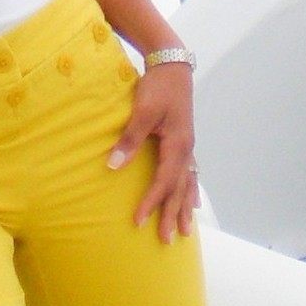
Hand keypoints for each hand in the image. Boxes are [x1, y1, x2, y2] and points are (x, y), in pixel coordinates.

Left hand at [108, 63, 197, 242]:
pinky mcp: (184, 140)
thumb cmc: (157, 87)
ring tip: (186, 230)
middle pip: (180, 188)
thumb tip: (113, 166)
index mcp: (177, 145)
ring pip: (188, 183)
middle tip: (168, 240)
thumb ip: (130, 140)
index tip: (139, 221)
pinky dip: (190, 189)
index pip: (164, 182)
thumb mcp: (142, 112)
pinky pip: (190, 172)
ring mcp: (188, 145)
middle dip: (172, 215)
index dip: (152, 203)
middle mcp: (186, 149)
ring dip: (184, 207)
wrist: (172, 65)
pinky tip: (192, 200)